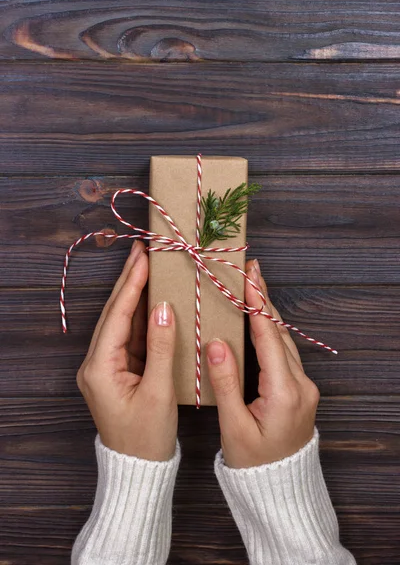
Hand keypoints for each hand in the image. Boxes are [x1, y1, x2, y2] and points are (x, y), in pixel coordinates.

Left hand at [77, 240, 177, 460]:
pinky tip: (152, 298)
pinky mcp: (117, 370)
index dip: (131, 285)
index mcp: (100, 368)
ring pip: (121, 322)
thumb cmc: (147, 436)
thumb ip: (161, 347)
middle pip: (114, 313)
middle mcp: (96, 363)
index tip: (143, 257)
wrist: (138, 467)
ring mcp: (105, 366)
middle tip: (143, 251)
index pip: (117, 316)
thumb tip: (164, 308)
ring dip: (135, 295)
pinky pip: (130, 336)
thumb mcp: (159, 392)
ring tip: (148, 266)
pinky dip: (141, 316)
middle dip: (129, 281)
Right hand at [206, 258, 319, 467]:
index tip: (248, 277)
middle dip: (264, 298)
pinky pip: (284, 351)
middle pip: (280, 331)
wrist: (280, 487)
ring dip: (268, 312)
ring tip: (252, 285)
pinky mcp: (300, 389)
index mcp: (284, 392)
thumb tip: (216, 344)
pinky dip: (271, 330)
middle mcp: (300, 384)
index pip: (269, 337)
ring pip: (284, 339)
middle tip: (250, 269)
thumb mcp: (234, 427)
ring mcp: (304, 386)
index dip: (257, 304)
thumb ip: (226, 384)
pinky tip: (260, 319)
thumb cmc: (254, 464)